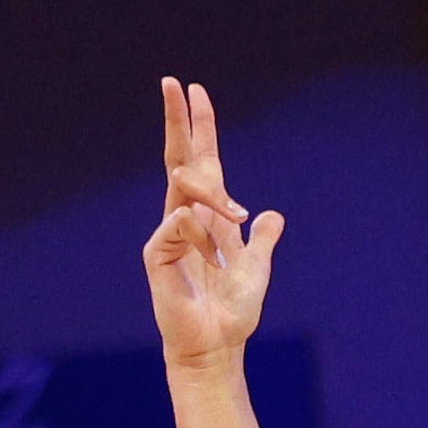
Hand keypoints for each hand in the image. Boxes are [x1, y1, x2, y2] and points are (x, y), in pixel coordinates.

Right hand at [142, 77, 283, 369]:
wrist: (216, 345)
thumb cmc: (232, 312)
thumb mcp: (256, 268)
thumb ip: (262, 240)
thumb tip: (271, 216)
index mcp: (207, 217)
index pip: (201, 162)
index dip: (199, 127)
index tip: (195, 91)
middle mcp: (183, 218)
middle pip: (178, 159)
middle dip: (177, 120)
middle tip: (171, 82)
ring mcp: (167, 233)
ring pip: (184, 188)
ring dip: (213, 194)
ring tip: (235, 216)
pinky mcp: (156, 252)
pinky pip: (181, 224)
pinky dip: (202, 236)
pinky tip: (213, 259)